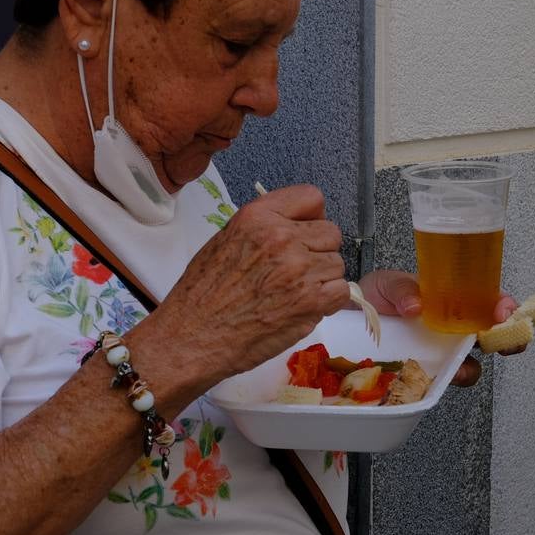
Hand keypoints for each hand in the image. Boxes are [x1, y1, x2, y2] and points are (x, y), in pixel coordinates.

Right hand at [150, 184, 347, 382]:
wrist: (192, 337)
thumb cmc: (202, 294)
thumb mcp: (225, 240)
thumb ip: (262, 227)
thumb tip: (296, 225)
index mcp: (258, 217)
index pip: (311, 197)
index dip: (311, 217)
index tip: (304, 231)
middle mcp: (281, 237)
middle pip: (330, 232)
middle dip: (317, 250)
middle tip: (296, 270)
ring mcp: (299, 269)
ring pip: (336, 264)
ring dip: (322, 279)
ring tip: (293, 293)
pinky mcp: (311, 302)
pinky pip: (342, 291)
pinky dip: (328, 301)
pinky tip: (304, 307)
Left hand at [355, 269, 521, 387]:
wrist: (349, 316)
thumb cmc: (375, 295)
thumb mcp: (387, 283)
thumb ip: (402, 289)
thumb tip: (415, 306)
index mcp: (451, 300)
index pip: (488, 302)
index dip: (505, 307)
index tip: (505, 312)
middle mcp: (451, 328)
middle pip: (490, 337)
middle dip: (508, 341)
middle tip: (508, 344)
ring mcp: (439, 352)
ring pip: (468, 364)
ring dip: (469, 368)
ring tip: (461, 369)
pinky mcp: (422, 371)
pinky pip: (439, 381)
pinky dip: (441, 383)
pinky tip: (435, 380)